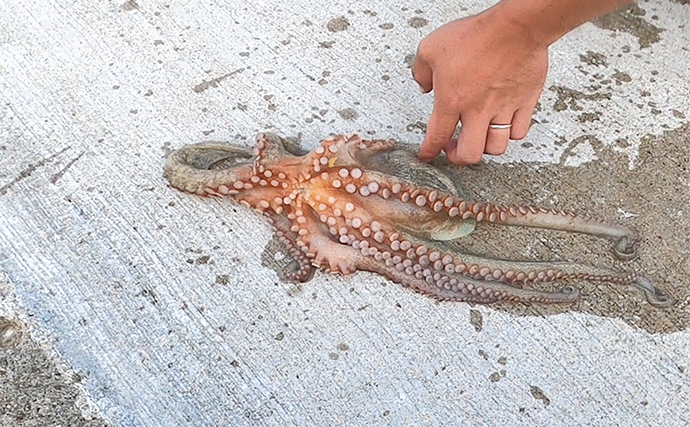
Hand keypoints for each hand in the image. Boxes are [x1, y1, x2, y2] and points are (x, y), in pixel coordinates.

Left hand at [413, 8, 548, 164]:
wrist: (515, 27)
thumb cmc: (476, 35)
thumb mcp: (431, 47)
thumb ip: (421, 70)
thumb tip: (423, 84)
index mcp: (451, 101)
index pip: (436, 137)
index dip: (429, 151)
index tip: (427, 154)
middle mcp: (478, 111)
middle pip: (469, 154)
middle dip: (458, 157)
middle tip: (455, 148)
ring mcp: (504, 109)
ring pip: (496, 148)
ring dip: (486, 147)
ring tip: (480, 137)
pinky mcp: (525, 102)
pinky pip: (519, 132)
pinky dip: (510, 133)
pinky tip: (504, 125)